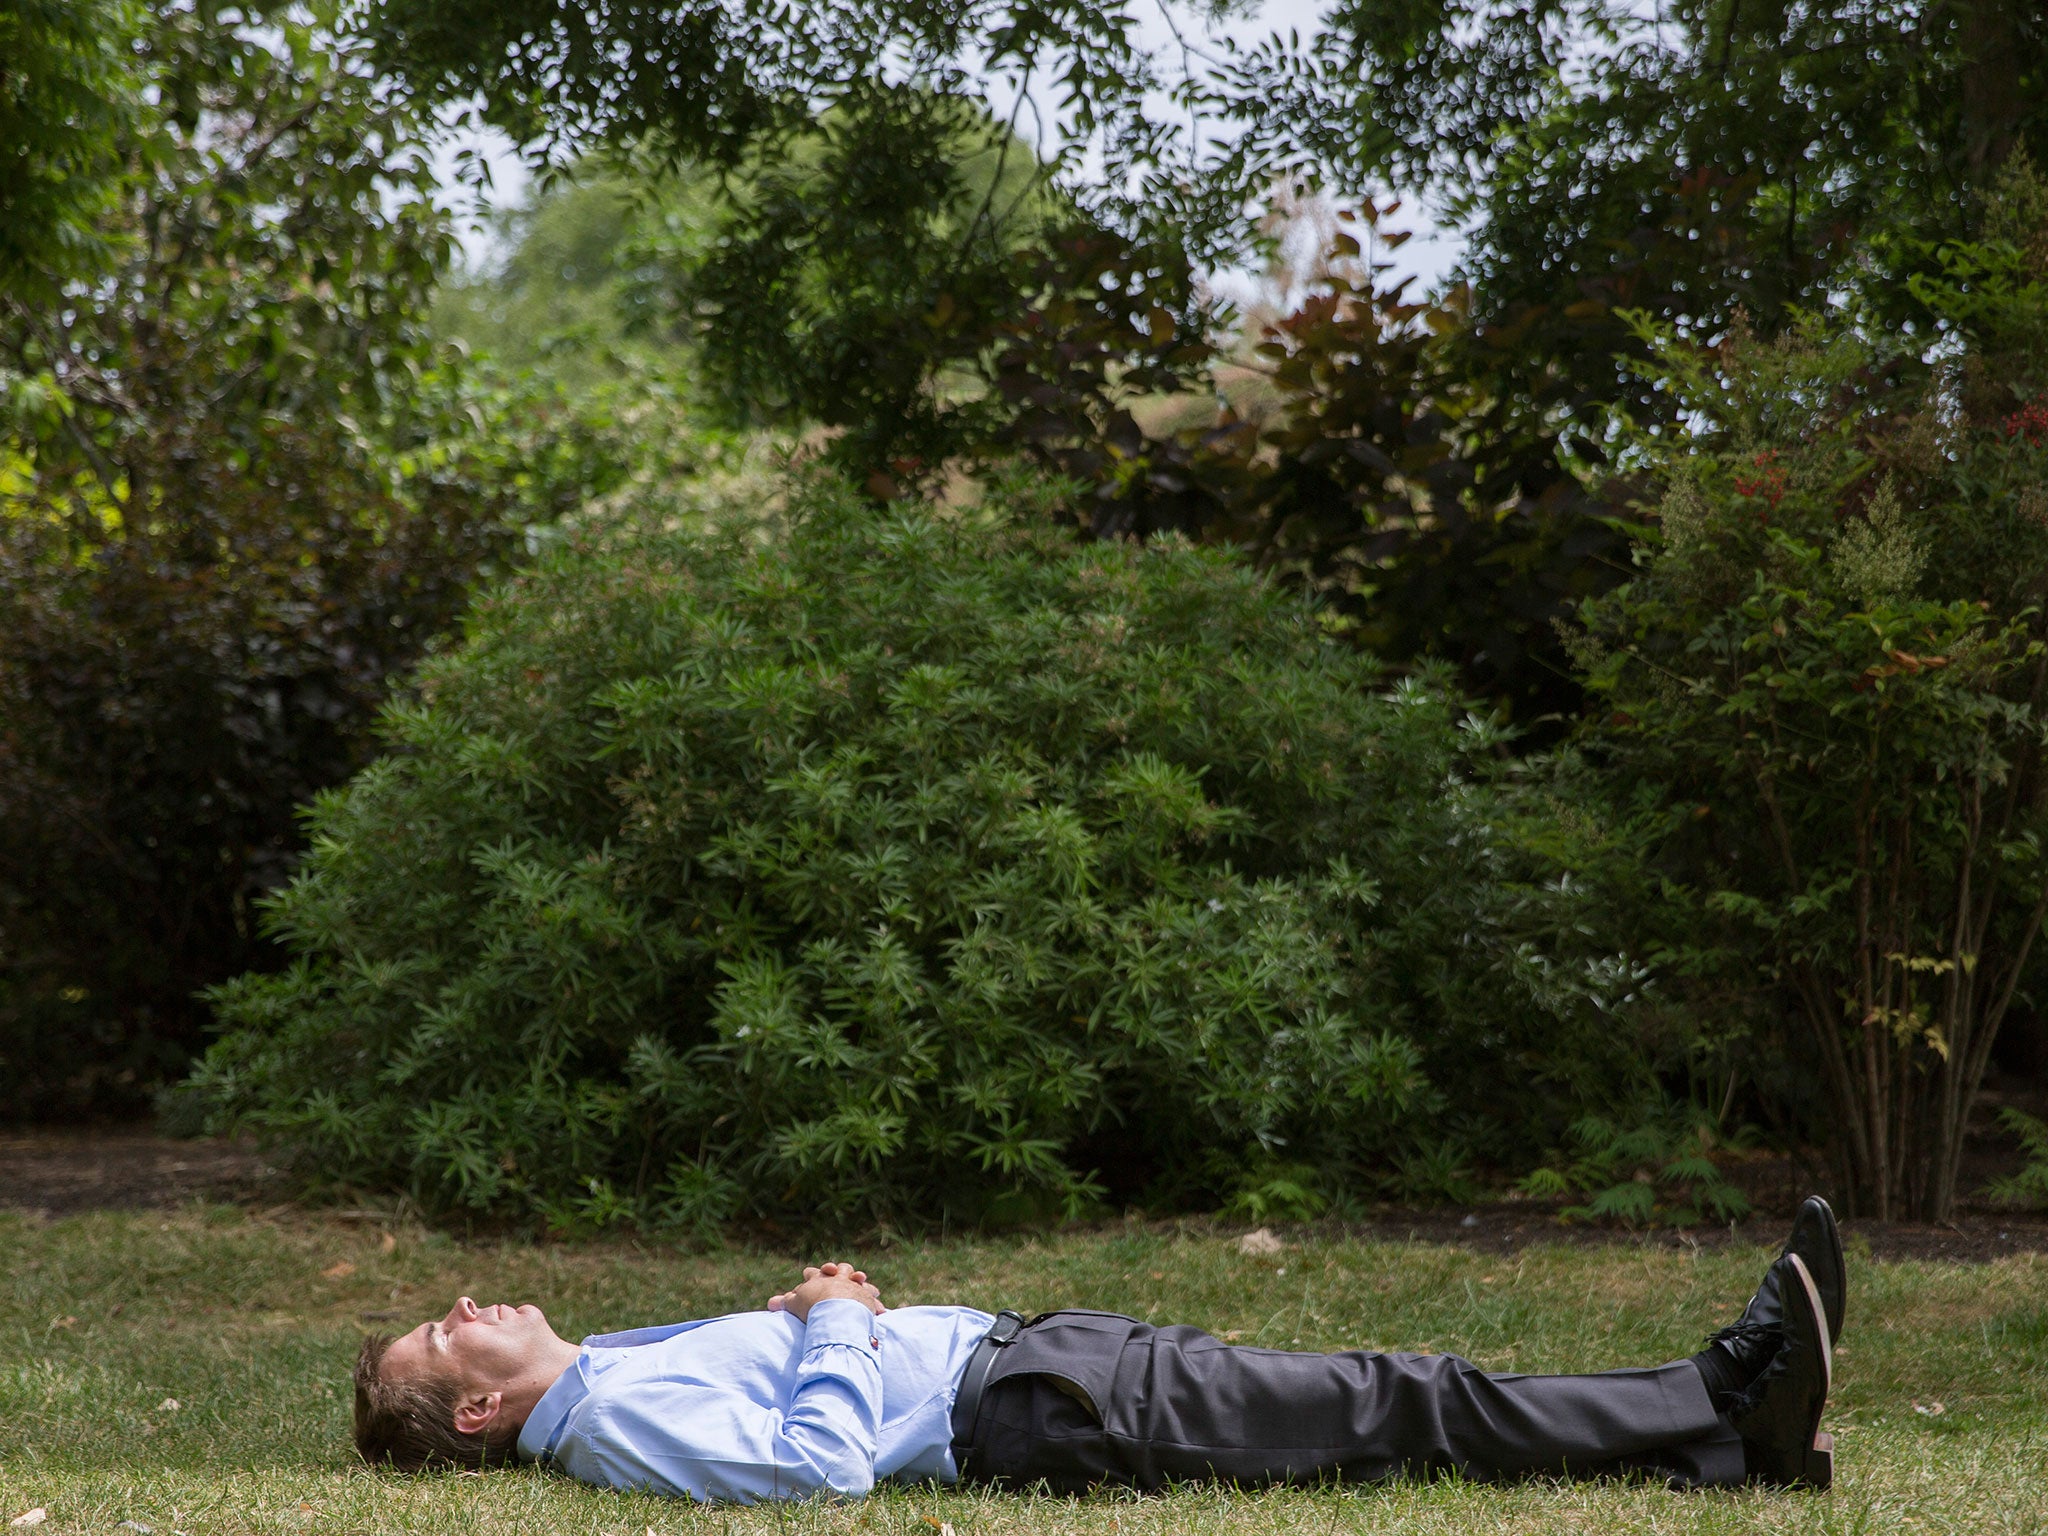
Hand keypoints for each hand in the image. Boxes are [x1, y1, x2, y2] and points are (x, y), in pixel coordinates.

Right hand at [765, 1260, 885, 1320]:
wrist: (835, 1308)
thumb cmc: (812, 1306)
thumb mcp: (795, 1304)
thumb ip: (785, 1302)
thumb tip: (771, 1303)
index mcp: (820, 1278)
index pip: (813, 1273)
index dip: (811, 1275)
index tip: (809, 1274)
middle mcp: (838, 1278)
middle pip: (839, 1269)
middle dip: (837, 1271)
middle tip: (836, 1272)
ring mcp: (854, 1286)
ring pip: (857, 1279)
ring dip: (858, 1281)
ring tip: (860, 1281)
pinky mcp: (867, 1297)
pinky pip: (872, 1298)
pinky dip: (875, 1302)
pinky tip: (881, 1309)